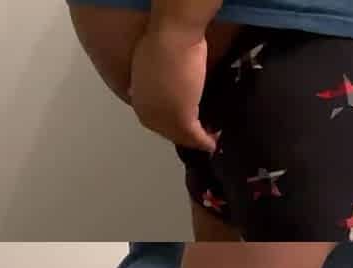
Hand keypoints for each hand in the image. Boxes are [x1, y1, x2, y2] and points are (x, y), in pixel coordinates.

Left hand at [130, 18, 217, 151]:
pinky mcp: (181, 119)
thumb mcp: (153, 64)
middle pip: (169, 131)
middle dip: (186, 134)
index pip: (157, 120)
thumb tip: (166, 85)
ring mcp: (163, 118)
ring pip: (182, 136)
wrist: (172, 38)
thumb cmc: (164, 42)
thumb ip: (155, 81)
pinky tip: (213, 144)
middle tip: (203, 134)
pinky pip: (195, 136)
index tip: (188, 124)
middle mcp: (147, 113)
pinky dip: (205, 142)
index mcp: (138, 100)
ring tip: (211, 138)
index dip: (173, 124)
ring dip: (197, 140)